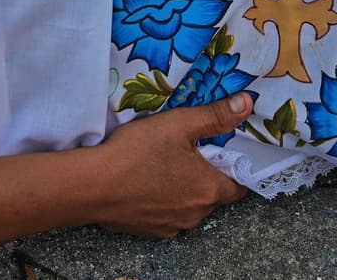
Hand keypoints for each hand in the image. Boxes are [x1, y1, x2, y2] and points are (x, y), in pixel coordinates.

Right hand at [88, 93, 253, 237]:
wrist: (91, 186)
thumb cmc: (137, 153)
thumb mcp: (179, 124)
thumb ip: (215, 116)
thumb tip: (246, 104)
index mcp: (209, 190)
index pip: (239, 186)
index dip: (235, 167)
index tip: (224, 152)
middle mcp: (195, 215)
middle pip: (213, 194)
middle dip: (206, 174)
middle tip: (190, 151)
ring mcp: (171, 226)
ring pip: (189, 205)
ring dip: (184, 189)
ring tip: (165, 164)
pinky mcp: (149, 232)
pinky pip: (166, 215)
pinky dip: (163, 201)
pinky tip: (146, 182)